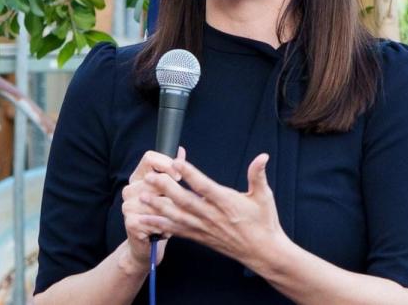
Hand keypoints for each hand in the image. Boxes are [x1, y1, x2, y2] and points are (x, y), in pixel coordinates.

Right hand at [120, 147, 184, 272]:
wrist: (147, 245)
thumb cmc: (161, 214)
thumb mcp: (167, 191)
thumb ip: (172, 170)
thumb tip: (181, 151)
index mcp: (138, 177)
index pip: (149, 158)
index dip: (166, 163)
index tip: (179, 175)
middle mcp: (130, 189)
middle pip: (155, 178)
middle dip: (172, 190)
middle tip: (180, 202)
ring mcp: (128, 205)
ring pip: (157, 199)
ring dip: (171, 210)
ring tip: (176, 217)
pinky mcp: (131, 222)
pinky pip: (155, 218)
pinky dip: (166, 225)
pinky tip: (167, 229)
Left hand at [140, 153, 285, 267]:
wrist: (262, 252)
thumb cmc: (264, 222)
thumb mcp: (264, 196)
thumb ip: (258, 175)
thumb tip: (263, 156)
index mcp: (227, 203)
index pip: (204, 186)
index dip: (190, 174)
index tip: (176, 162)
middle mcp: (212, 216)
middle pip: (185, 201)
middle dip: (166, 188)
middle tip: (150, 177)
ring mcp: (204, 228)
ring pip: (177, 216)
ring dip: (158, 207)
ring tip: (142, 196)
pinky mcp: (200, 237)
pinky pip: (177, 231)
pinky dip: (160, 226)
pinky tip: (146, 220)